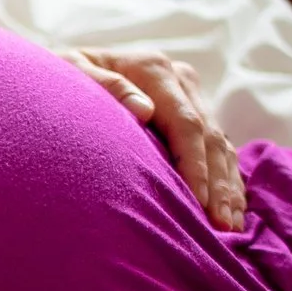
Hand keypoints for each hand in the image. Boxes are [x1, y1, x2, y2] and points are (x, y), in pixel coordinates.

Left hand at [63, 47, 245, 230]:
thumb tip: (144, 110)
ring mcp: (189, 94)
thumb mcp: (70, 71)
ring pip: (220, 144)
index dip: (195, 165)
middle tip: (222, 226)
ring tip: (232, 226)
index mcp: (154, 69)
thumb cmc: (59, 75)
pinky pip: (218, 147)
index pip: (186, 124)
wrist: (65, 63)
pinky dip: (226, 178)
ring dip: (228, 187)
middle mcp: (179, 80)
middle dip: (218, 184)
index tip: (198, 202)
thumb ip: (106, 86)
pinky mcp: (192, 109)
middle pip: (210, 137)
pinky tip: (232, 208)